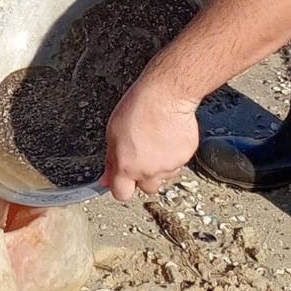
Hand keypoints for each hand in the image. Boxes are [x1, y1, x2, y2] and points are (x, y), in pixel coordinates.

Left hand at [102, 74, 199, 201]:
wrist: (165, 96)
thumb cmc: (137, 107)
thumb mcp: (112, 132)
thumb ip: (111, 159)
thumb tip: (105, 178)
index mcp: (127, 166)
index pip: (121, 194)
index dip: (121, 186)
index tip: (121, 178)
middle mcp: (149, 171)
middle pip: (146, 187)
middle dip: (143, 176)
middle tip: (142, 155)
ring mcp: (169, 166)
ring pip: (164, 174)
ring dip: (160, 164)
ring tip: (156, 139)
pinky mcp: (185, 157)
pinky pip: (178, 161)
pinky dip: (174, 152)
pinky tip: (168, 135)